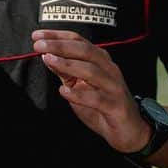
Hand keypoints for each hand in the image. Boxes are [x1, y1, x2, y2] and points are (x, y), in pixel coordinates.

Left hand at [32, 30, 152, 152]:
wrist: (130, 131)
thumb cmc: (103, 105)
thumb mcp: (80, 85)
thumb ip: (66, 71)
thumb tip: (47, 55)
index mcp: (100, 61)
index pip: (78, 41)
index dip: (58, 36)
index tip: (37, 36)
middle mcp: (109, 69)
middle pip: (85, 51)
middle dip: (60, 46)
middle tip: (39, 46)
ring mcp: (113, 87)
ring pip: (92, 71)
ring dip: (68, 64)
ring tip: (49, 60)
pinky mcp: (116, 106)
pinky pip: (97, 98)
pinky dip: (80, 95)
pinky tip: (64, 92)